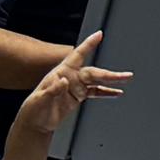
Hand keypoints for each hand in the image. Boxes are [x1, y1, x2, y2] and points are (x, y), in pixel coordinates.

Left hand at [14, 32, 130, 138]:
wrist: (35, 124)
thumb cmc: (33, 110)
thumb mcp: (39, 100)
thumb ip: (52, 90)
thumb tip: (64, 81)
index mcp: (60, 73)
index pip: (76, 55)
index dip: (88, 45)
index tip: (98, 35)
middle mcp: (70, 77)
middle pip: (93, 72)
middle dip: (109, 74)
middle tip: (123, 75)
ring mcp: (75, 87)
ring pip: (97, 80)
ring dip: (111, 80)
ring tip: (125, 79)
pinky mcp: (79, 96)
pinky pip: (96, 92)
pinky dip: (107, 92)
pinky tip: (116, 92)